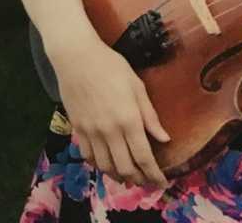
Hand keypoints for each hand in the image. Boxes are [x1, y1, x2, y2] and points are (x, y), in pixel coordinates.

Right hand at [48, 31, 170, 187]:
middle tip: (148, 181)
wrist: (77, 59)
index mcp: (128, 119)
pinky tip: (108, 164)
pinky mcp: (78, 130)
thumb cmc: (112, 67)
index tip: (162, 183)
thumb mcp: (137, 86)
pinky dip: (100, 166)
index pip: (143, 156)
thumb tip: (164, 138)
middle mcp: (109, 131)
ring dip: (120, 176)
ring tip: (130, 176)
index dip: (154, 174)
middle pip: (125, 167)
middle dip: (139, 179)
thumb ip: (150, 115)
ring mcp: (91, 133)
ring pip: (106, 167)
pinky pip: (89, 157)